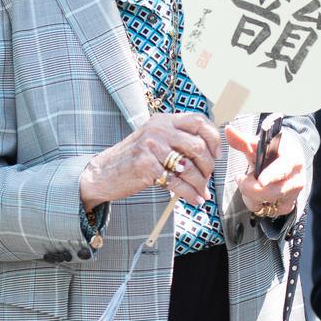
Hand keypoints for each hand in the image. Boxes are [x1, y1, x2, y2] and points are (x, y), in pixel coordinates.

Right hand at [79, 112, 220, 209]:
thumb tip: (209, 150)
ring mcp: (151, 147)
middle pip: (198, 144)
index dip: (213, 138)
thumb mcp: (154, 139)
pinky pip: (177, 183)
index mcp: (163, 120)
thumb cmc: (134, 158)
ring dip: (200, 183)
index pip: (198, 121)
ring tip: (202, 191)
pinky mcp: (146, 166)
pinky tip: (194, 200)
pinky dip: (190, 194)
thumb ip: (177, 139)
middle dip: (209, 165)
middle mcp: (158, 129)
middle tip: (208, 177)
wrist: (103, 172)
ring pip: (189, 166)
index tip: (216, 155)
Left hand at [225, 126, 304, 217]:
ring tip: (249, 183)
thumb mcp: (258, 145)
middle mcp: (296, 179)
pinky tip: (256, 193)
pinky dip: (256, 204)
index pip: (282, 169)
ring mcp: (293, 195)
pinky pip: (267, 211)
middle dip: (249, 187)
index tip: (260, 180)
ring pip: (266, 203)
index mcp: (292, 160)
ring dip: (250, 195)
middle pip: (270, 191)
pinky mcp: (288, 206)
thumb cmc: (270, 151)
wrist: (286, 161)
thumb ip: (242, 140)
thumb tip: (228, 130)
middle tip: (241, 178)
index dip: (271, 175)